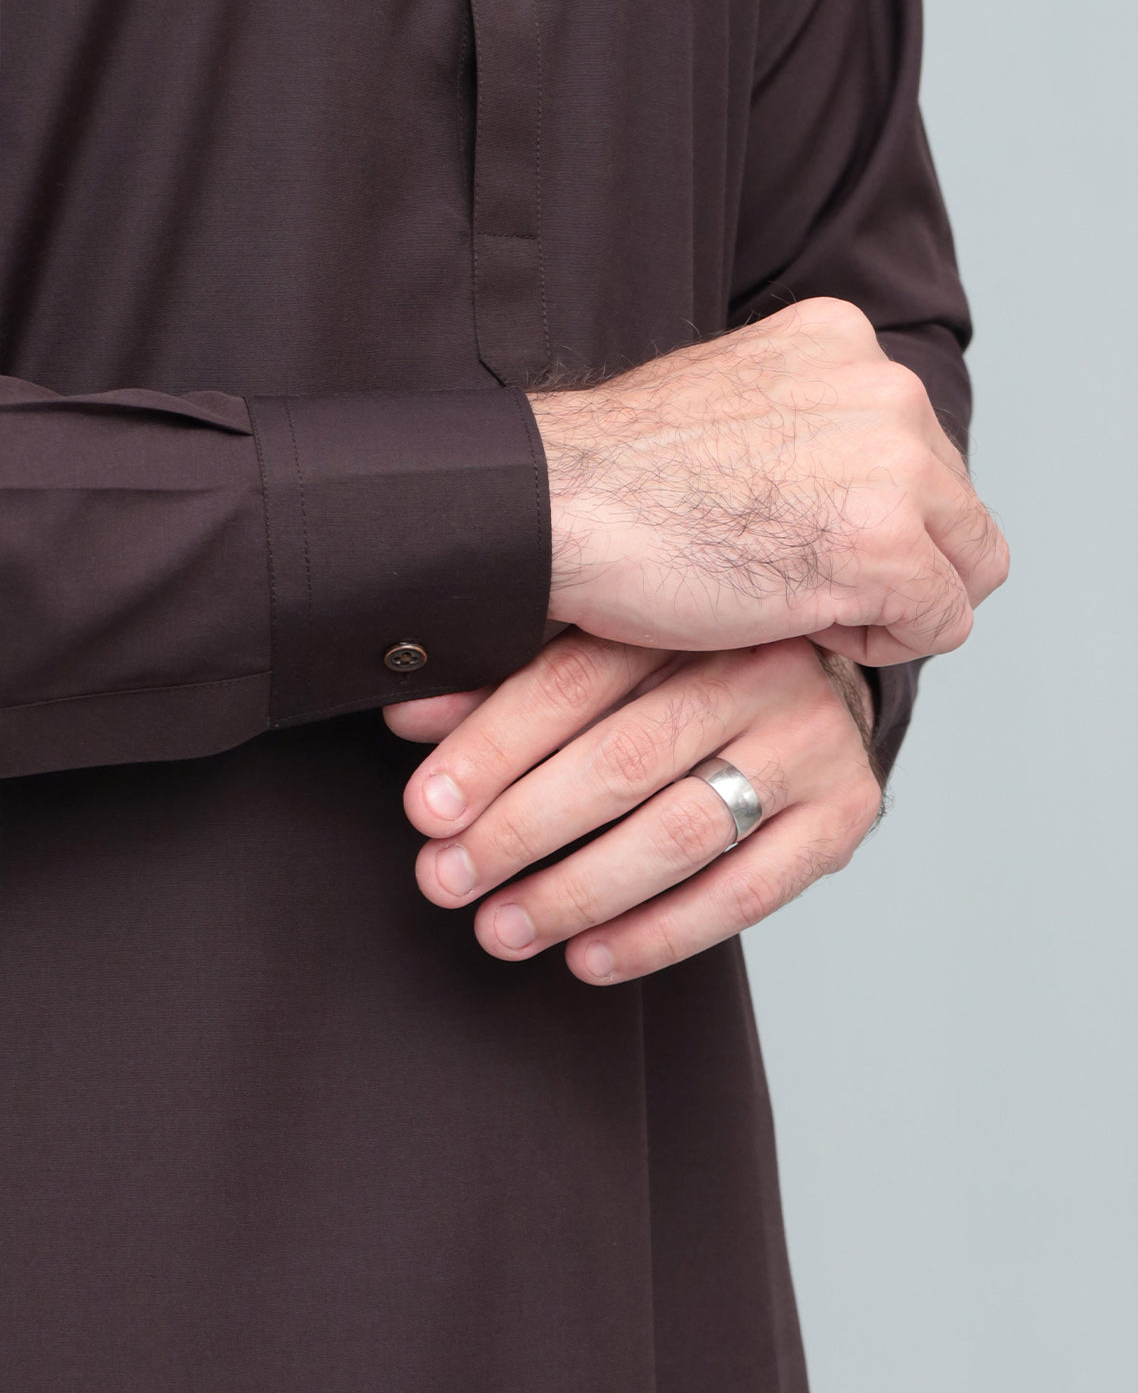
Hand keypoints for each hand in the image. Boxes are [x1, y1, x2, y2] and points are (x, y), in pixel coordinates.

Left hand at [390, 628, 882, 984]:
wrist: (814, 678)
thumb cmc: (676, 671)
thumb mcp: (596, 655)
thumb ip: (510, 683)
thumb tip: (407, 720)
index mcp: (685, 614)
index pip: (570, 683)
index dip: (489, 750)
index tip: (425, 810)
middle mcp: (759, 668)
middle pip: (622, 762)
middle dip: (520, 831)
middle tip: (446, 879)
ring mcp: (811, 740)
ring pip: (678, 831)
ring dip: (576, 892)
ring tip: (500, 928)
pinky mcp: (844, 813)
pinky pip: (745, 892)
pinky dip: (658, 934)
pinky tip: (587, 957)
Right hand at [528, 296, 1008, 666]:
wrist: (556, 506)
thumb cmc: (616, 477)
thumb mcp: (730, 403)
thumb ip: (804, 423)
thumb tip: (847, 483)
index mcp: (843, 339)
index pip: (917, 446)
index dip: (867, 512)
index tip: (795, 533)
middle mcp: (887, 387)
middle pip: (956, 504)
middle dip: (895, 556)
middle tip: (798, 576)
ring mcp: (895, 463)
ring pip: (967, 563)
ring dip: (895, 599)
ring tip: (798, 600)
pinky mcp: (887, 544)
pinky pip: (942, 621)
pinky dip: (882, 643)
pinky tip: (800, 622)